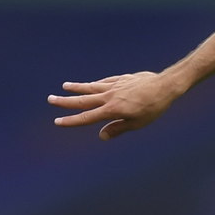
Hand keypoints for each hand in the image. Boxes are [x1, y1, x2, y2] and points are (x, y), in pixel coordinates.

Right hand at [47, 72, 179, 140]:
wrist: (164, 86)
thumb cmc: (153, 107)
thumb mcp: (138, 123)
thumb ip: (118, 129)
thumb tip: (101, 135)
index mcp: (112, 110)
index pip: (87, 117)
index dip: (71, 120)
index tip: (57, 121)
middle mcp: (109, 97)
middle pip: (83, 100)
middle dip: (65, 101)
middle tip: (50, 99)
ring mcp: (115, 86)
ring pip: (91, 87)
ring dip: (77, 87)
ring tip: (64, 86)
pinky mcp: (122, 79)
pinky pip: (104, 81)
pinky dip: (95, 83)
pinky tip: (90, 84)